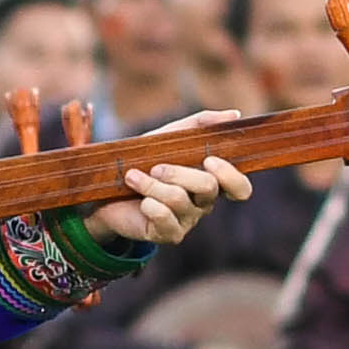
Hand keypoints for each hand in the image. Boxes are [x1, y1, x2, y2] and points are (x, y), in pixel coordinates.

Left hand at [93, 121, 256, 247]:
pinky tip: (139, 200)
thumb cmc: (145, 160)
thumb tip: (234, 114)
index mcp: (210, 180)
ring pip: (179, 200)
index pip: (240, 188)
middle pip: (208, 188)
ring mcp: (187, 221)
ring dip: (151, 184)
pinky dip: (148, 204)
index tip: (209, 160)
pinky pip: (164, 218)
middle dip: (179, 172)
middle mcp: (203, 203)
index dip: (231, 176)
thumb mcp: (171, 135)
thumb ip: (201, 124)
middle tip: (155, 167)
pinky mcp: (168, 234)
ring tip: (133, 177)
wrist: (108, 188)